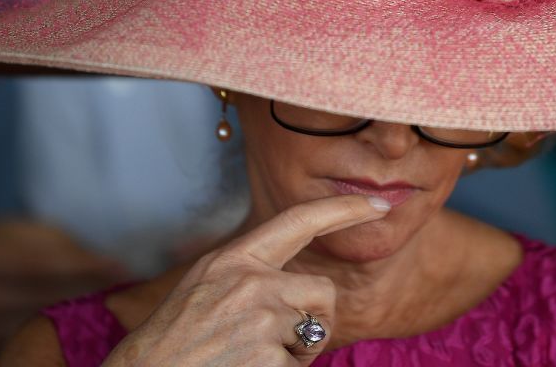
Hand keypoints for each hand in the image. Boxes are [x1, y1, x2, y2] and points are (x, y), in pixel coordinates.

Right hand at [0, 219, 131, 361]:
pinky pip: (31, 344)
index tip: (125, 271)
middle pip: (47, 299)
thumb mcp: (23, 233)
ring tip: (116, 308)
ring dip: (83, 318)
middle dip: (93, 295)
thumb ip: (66, 250)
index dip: (89, 269)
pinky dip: (62, 336)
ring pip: (43, 326)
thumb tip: (116, 269)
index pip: (44, 265)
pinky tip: (88, 327)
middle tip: (133, 292)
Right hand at [103, 195, 389, 366]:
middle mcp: (251, 283)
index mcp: (235, 260)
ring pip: (316, 333)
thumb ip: (250, 274)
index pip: (299, 222)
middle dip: (314, 320)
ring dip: (296, 354)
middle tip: (276, 343)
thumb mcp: (206, 286)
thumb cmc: (176, 340)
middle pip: (323, 292)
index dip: (344, 210)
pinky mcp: (267, 356)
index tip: (379, 204)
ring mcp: (260, 320)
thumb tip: (296, 283)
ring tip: (252, 358)